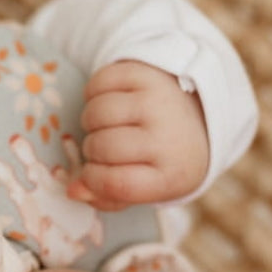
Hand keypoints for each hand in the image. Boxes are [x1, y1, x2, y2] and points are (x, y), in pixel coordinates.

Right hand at [69, 60, 208, 209]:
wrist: (198, 115)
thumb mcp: (145, 187)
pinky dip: (92, 93)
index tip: (90, 174)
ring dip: (89, 121)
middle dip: (91, 149)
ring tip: (103, 125)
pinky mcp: (146, 74)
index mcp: (172, 174)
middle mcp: (169, 137)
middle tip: (101, 146)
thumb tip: (74, 190)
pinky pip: (98, 83)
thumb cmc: (161, 158)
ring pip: (97, 113)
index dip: (92, 180)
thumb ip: (108, 196)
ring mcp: (158, 102)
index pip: (117, 183)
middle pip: (103, 146)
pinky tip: (106, 101)